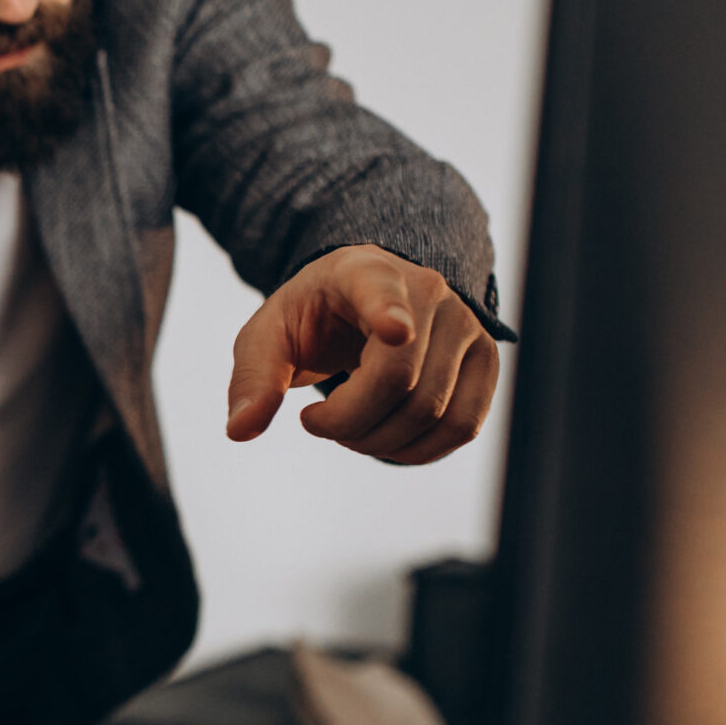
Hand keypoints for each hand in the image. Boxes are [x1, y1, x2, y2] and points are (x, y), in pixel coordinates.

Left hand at [225, 245, 499, 464]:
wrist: (364, 300)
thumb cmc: (313, 316)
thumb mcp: (269, 335)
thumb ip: (253, 378)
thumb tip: (239, 430)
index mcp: (364, 273)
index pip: (381, 292)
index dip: (388, 312)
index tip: (394, 330)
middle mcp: (429, 292)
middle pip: (399, 381)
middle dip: (349, 424)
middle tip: (318, 422)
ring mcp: (466, 326)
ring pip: (434, 411)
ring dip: (381, 444)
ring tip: (349, 429)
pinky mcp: (486, 362)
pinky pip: (463, 426)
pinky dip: (421, 451)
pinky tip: (386, 442)